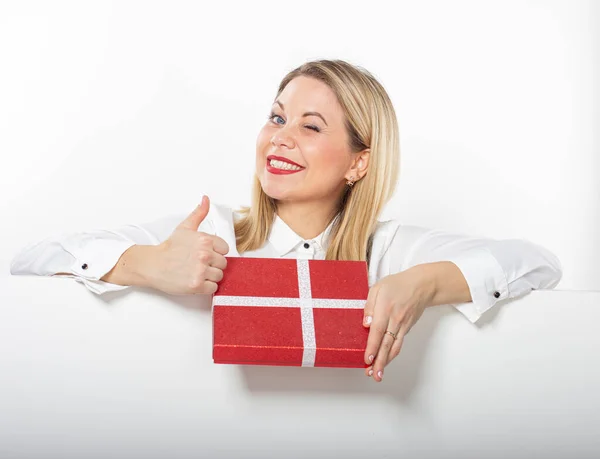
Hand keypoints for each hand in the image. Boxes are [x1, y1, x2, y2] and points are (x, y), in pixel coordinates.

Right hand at [149, 196, 229, 294]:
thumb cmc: (170, 248)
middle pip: (223, 264)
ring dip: (210, 276)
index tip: (204, 254)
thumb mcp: (185, 228)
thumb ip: (199, 213)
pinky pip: (213, 288)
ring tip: (196, 272)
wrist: (153, 265)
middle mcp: (205, 255)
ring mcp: (201, 271)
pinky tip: (195, 280)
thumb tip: (206, 199)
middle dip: (213, 265)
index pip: (225, 249)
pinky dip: (205, 287)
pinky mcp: (197, 285)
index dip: (216, 252)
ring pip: (219, 276)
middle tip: (198, 264)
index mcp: (205, 240)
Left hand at [362, 266, 435, 381]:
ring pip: (394, 347)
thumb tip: (365, 323)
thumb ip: (369, 305)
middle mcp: (395, 319)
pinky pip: (399, 344)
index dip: (372, 346)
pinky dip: (392, 354)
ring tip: (378, 374)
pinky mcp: (407, 329)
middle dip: (379, 361)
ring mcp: (403, 325)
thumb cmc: (398, 285)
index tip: (367, 359)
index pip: (377, 331)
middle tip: (372, 374)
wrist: (422, 285)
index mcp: (385, 308)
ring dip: (386, 362)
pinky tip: (385, 361)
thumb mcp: (378, 288)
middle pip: (387, 344)